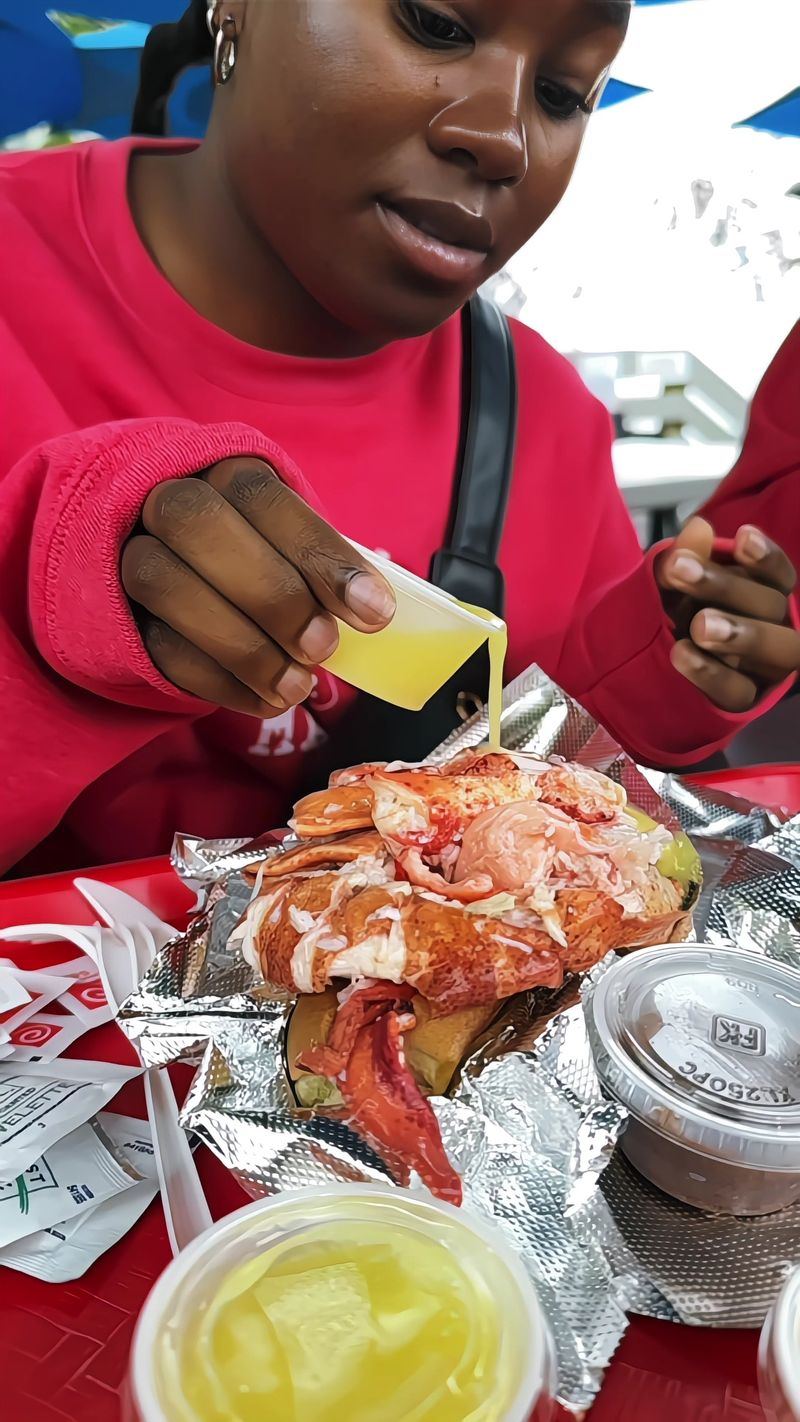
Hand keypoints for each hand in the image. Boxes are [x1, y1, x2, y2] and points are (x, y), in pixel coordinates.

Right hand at [121, 460, 394, 715]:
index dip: (319, 553)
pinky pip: (157, 647)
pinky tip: (264, 701)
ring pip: (165, 585)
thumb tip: (374, 609)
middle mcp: (166, 500)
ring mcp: (132, 555)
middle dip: (271, 594)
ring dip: (243, 647)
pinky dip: (220, 682)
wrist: (178, 566)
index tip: (374, 612)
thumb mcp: (293, 543)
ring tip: (298, 686)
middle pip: (196, 524)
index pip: (262, 495)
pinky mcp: (122, 614)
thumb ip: (321, 565)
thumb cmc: (260, 553)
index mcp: (222, 471)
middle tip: (324, 647)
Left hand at [656, 517, 798, 710]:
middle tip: (683, 573)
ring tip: (698, 625)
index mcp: (764, 593)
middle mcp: (776, 627)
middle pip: (770, 606)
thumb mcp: (673, 584)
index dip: (765, 557)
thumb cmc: (675, 613)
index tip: (742, 536)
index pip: (778, 574)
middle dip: (728, 587)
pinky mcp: (745, 700)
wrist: (645, 670)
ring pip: (772, 650)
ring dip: (738, 633)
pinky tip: (682, 654)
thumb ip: (686, 558)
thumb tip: (700, 527)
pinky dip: (711, 673)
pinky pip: (739, 690)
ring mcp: (765, 667)